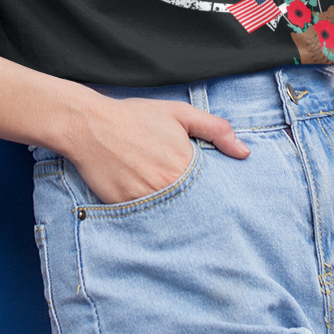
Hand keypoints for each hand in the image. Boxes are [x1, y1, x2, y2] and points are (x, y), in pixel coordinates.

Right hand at [64, 96, 249, 205]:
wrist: (88, 125)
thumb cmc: (135, 117)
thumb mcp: (179, 113)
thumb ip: (216, 129)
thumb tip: (245, 152)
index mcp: (184, 163)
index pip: (212, 190)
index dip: (216, 194)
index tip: (220, 199)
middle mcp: (166, 185)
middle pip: (194, 207)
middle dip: (199, 209)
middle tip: (203, 212)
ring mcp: (144, 198)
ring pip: (171, 216)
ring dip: (177, 215)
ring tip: (179, 211)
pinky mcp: (123, 207)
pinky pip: (145, 220)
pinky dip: (151, 218)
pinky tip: (154, 213)